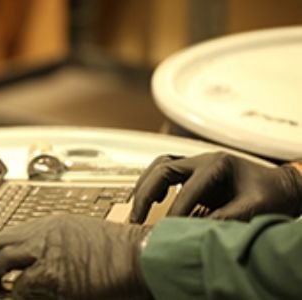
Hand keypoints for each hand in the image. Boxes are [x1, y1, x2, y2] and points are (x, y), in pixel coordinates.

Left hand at [0, 215, 152, 299]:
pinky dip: (15, 294)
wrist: (140, 255)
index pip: (10, 231)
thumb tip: (40, 258)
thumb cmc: (119, 249)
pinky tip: (17, 298)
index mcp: (51, 224)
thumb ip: (58, 242)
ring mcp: (46, 253)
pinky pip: (20, 286)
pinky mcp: (53, 276)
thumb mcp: (82, 235)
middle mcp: (43, 234)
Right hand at [130, 152, 301, 222]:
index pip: (187, 188)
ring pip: (160, 165)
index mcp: (218, 165)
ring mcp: (197, 163)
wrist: (280, 186)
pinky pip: (165, 170)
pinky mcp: (194, 172)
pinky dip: (154, 182)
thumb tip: (195, 230)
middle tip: (137, 218)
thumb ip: (226, 218)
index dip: (175, 211)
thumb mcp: (253, 208)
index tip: (166, 230)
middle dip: (146, 194)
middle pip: (163, 169)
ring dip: (145, 185)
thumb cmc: (271, 195)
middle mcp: (203, 160)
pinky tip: (155, 200)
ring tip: (137, 208)